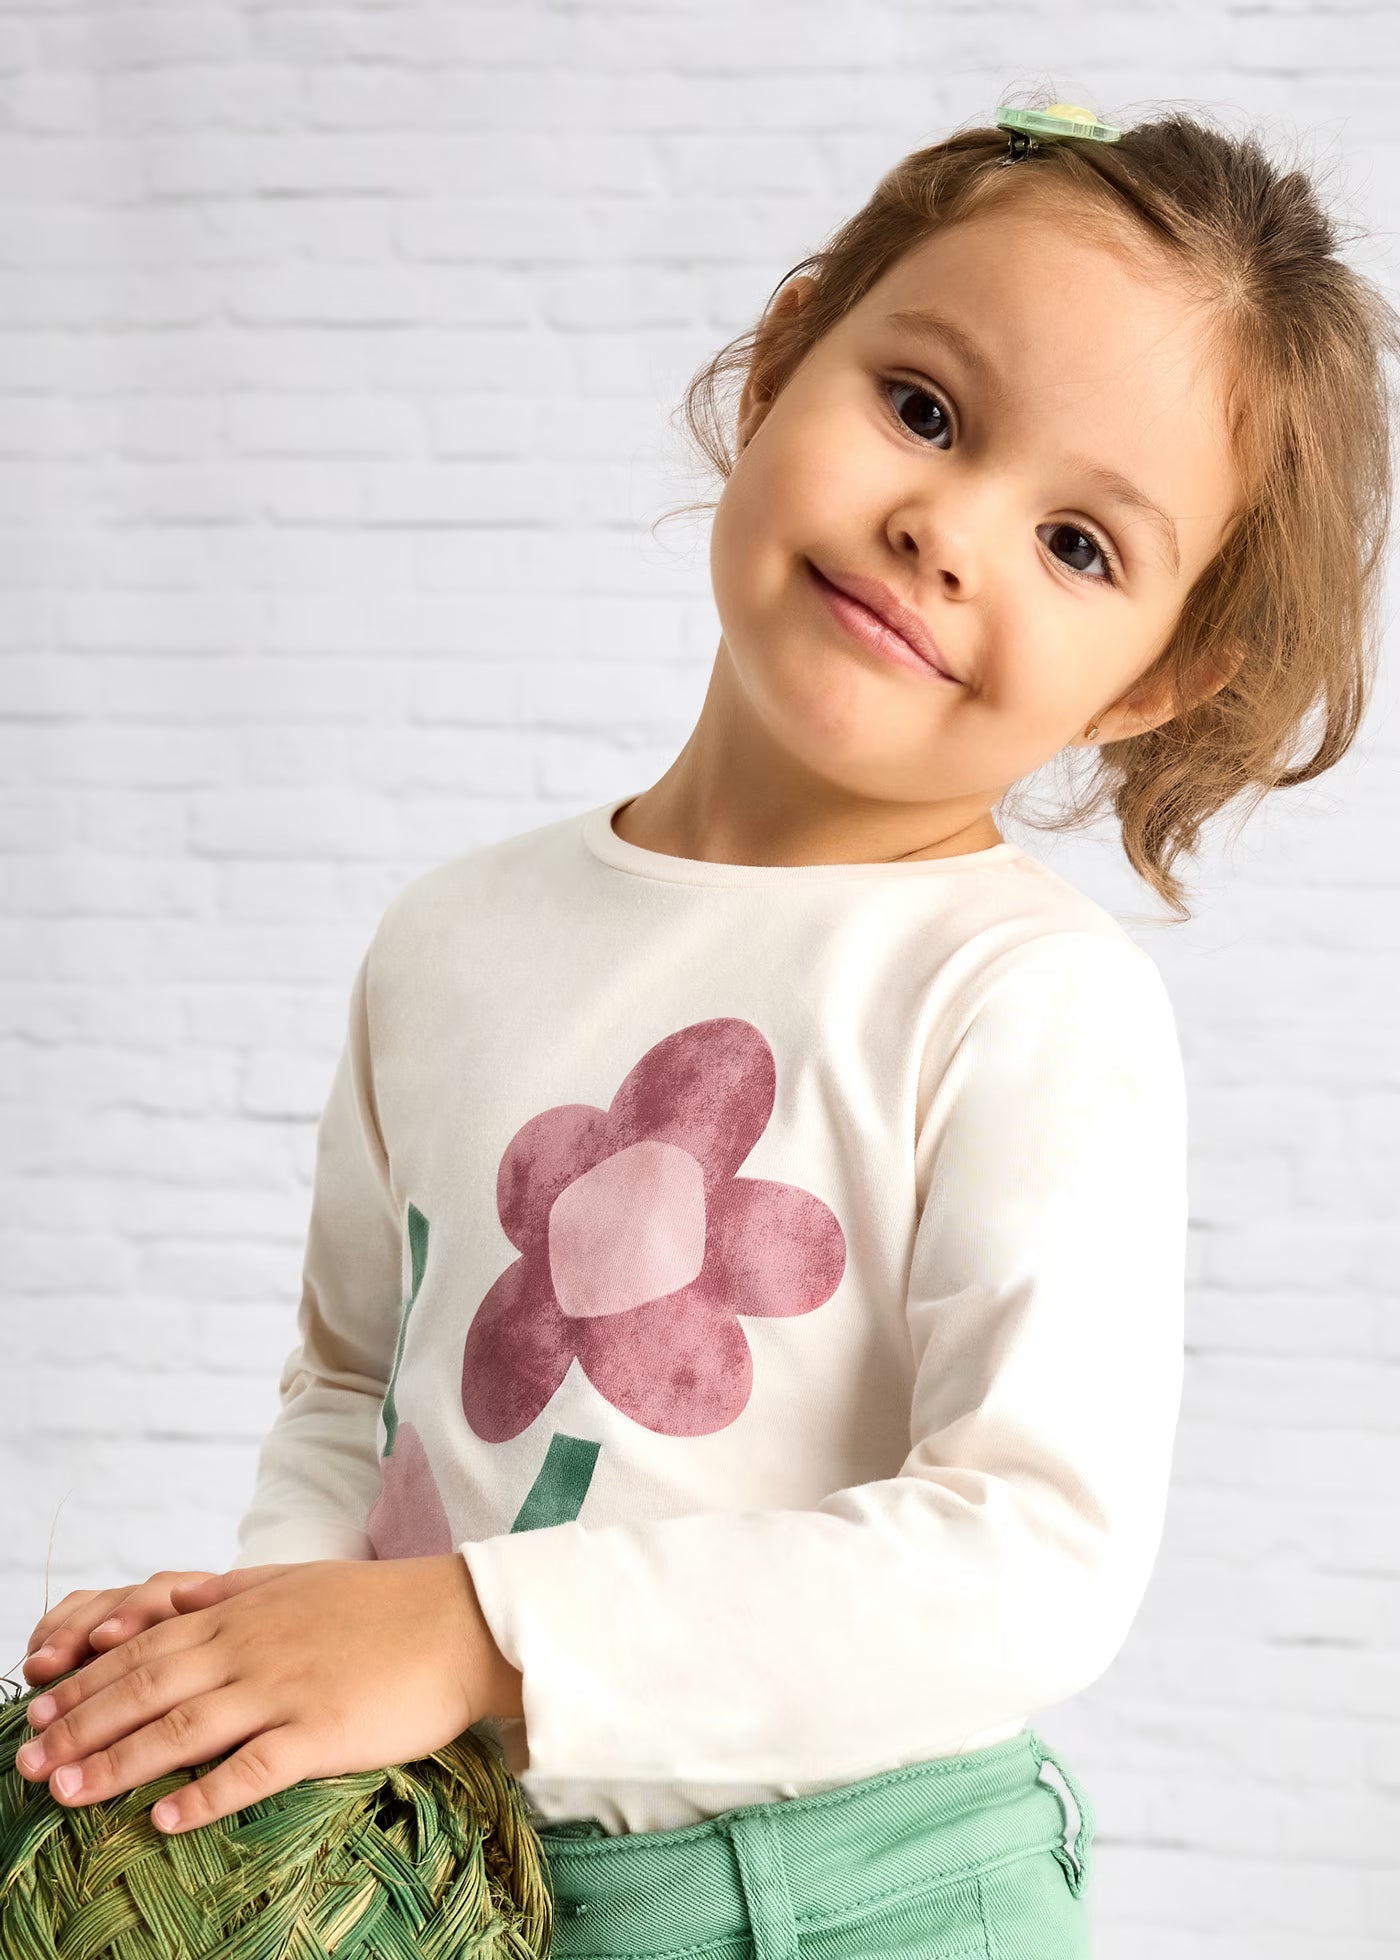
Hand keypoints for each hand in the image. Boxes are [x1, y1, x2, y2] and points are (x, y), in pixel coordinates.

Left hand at [13, 1555, 523, 1835]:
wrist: (461, 1620)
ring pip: (185, 1729)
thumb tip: (172, 1596)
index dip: (86, 1683)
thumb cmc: (380, 1605)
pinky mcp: (323, 1730)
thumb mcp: (297, 1579)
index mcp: (242, 1614)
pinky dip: (206, 1793)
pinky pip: (254, 1768)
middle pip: (148, 1689)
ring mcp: (286, 1689)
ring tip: (68, 1796)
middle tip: (28, 1766)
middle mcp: (252, 1648)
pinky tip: (166, 1819)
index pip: (144, 1648)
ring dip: (120, 1763)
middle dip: (81, 1729)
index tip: (38, 1714)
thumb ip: (231, 1591)